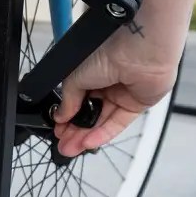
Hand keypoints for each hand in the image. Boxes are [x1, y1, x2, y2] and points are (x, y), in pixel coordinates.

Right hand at [52, 33, 178, 156]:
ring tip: (71, 148)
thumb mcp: (75, 76)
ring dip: (86, 136)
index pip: (76, 101)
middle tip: (63, 145)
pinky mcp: (137, 104)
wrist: (138, 48)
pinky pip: (117, 123)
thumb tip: (60, 115)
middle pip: (89, 114)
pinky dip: (103, 134)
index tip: (57, 130)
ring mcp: (121, 94)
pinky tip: (88, 143)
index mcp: (89, 73)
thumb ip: (68, 100)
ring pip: (101, 121)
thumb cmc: (108, 49)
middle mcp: (105, 83)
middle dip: (74, 131)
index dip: (66, 117)